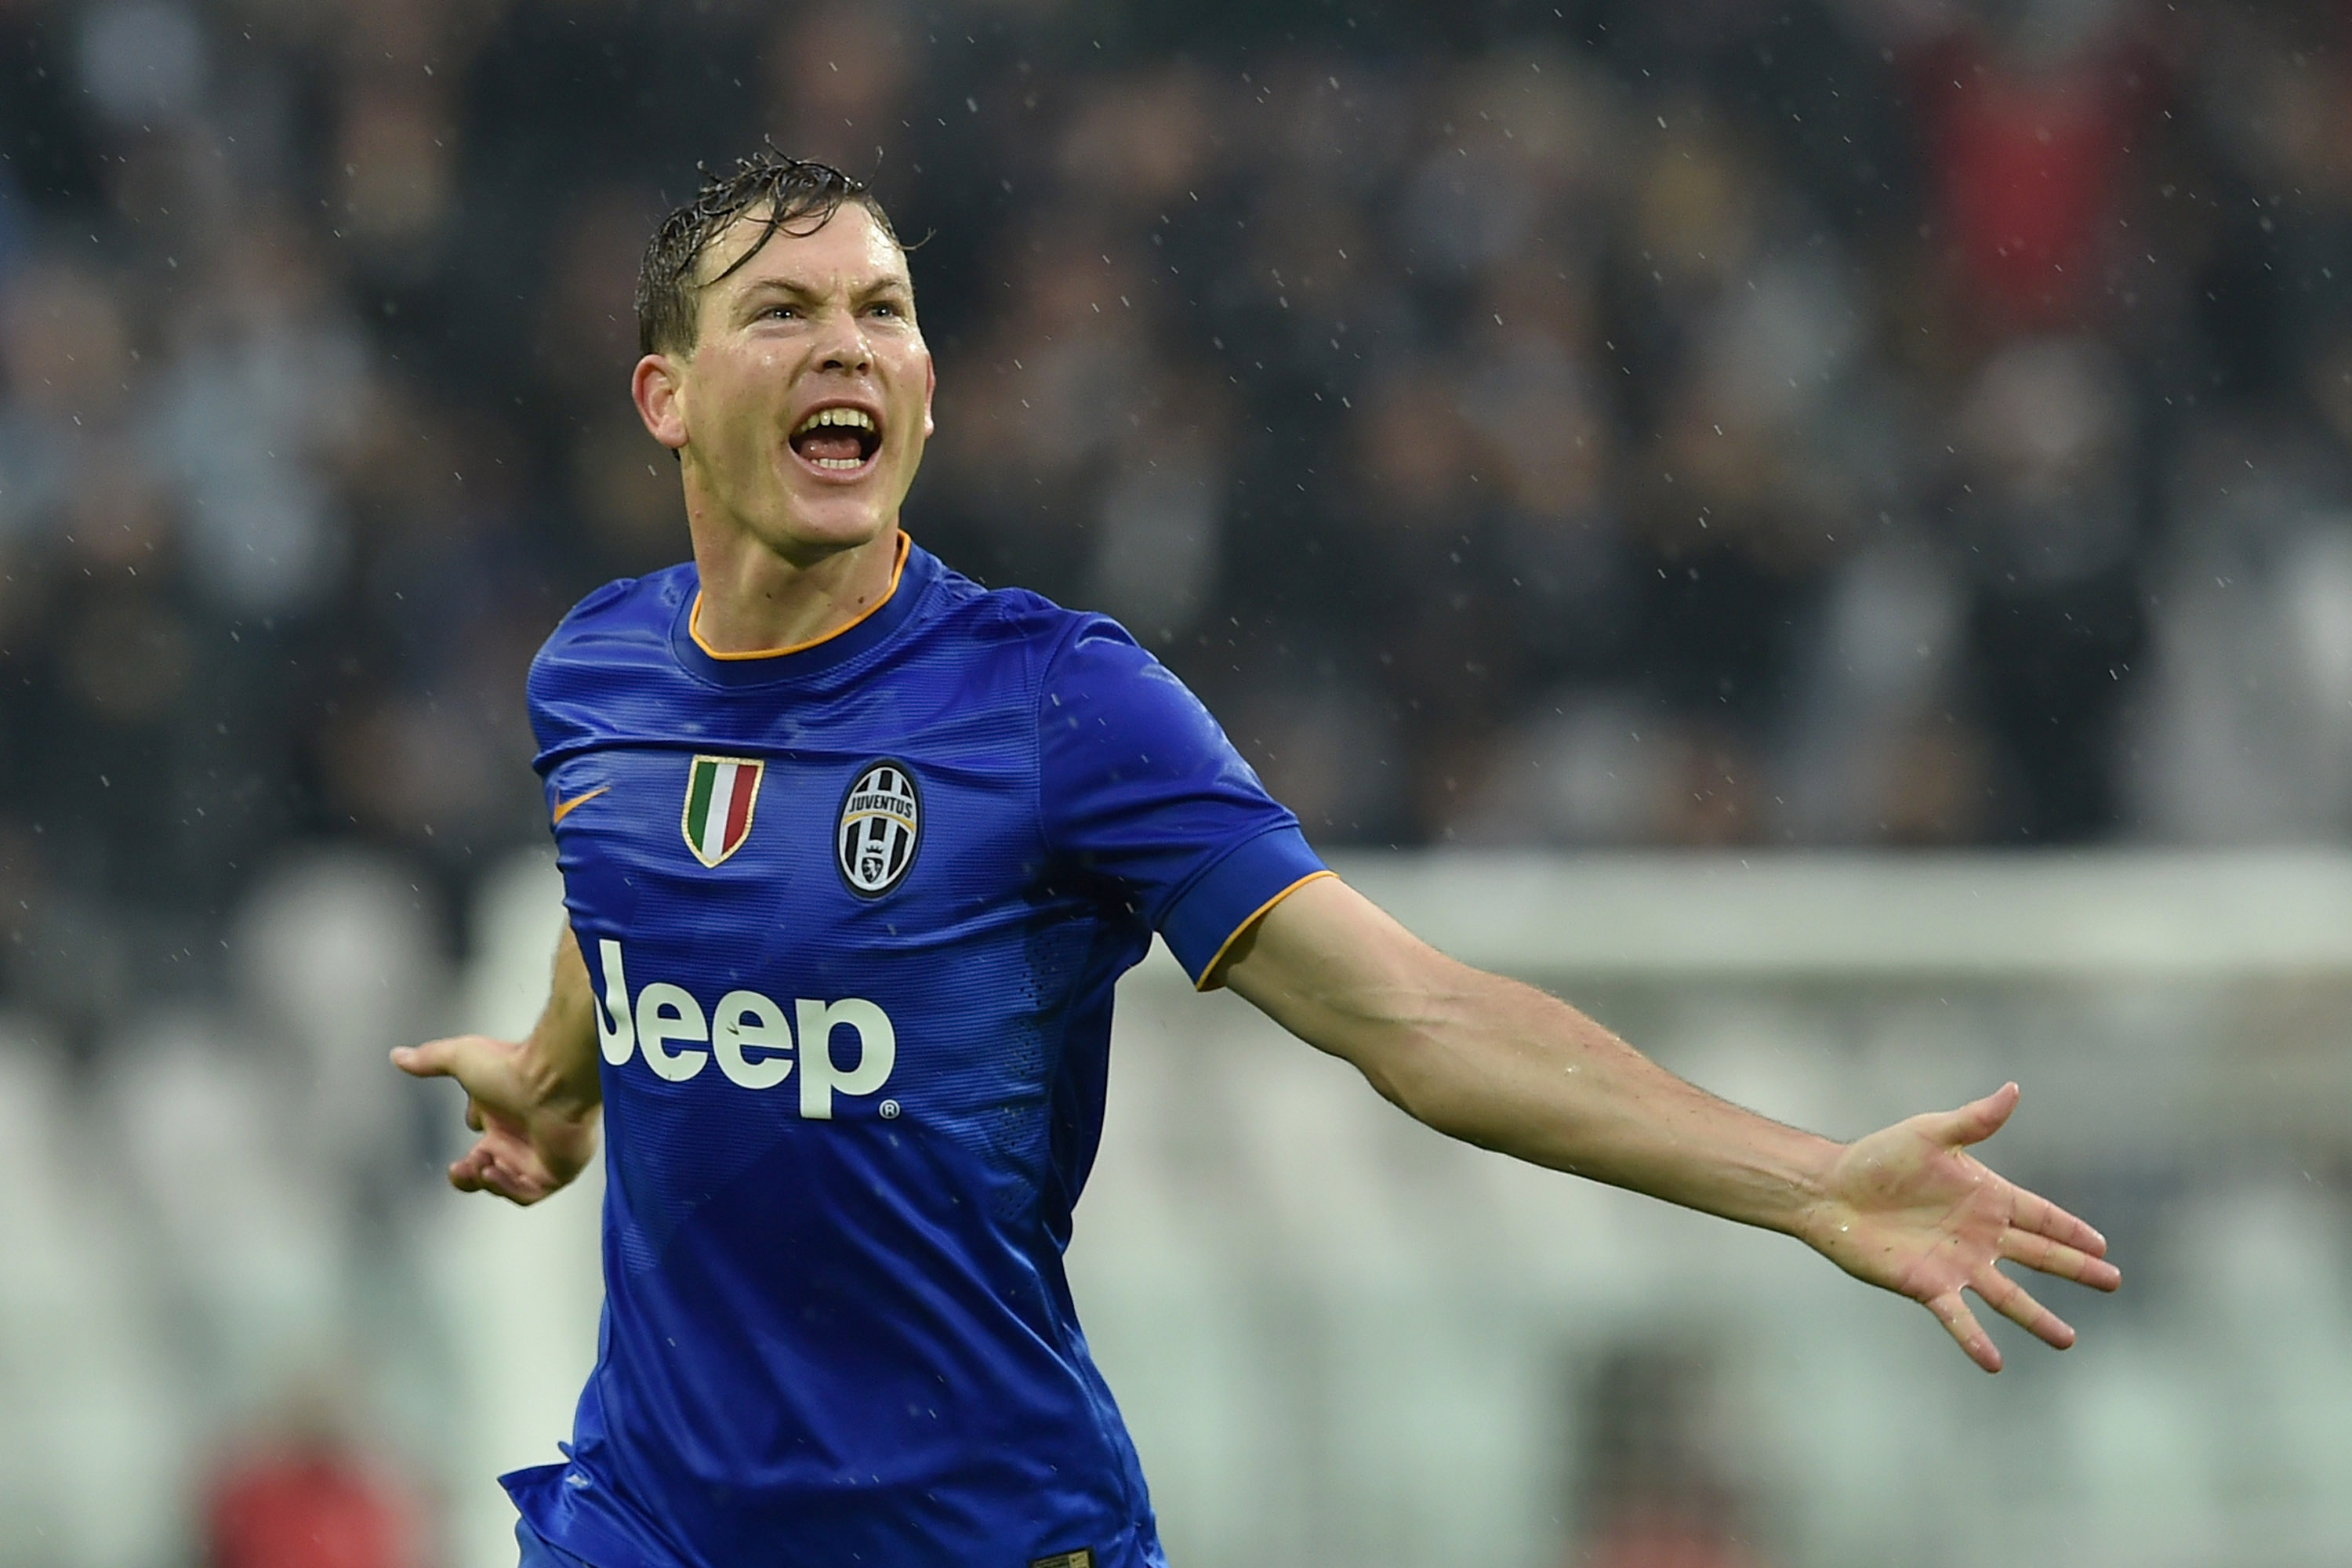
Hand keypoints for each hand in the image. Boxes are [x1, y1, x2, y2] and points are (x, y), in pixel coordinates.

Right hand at [391, 1034, 597, 1205]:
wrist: (552, 1078)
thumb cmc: (514, 1066)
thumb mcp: (462, 1057)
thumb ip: (430, 1059)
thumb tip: (399, 1055)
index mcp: (503, 1117)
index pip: (481, 1150)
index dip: (466, 1162)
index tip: (453, 1161)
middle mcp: (522, 1137)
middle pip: (490, 1171)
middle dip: (468, 1176)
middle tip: (460, 1169)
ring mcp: (540, 1155)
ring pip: (507, 1184)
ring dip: (486, 1181)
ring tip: (480, 1167)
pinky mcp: (557, 1169)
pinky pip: (529, 1194)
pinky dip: (508, 1189)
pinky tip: (495, 1172)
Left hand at [1806, 1082, 2120, 1371]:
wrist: (1830, 1190)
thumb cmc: (1877, 1157)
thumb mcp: (1930, 1134)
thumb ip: (1974, 1122)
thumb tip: (2013, 1089)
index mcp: (1984, 1197)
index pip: (2040, 1215)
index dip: (2070, 1229)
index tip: (2102, 1245)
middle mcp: (1978, 1235)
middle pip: (2038, 1255)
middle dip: (2075, 1269)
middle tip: (2112, 1281)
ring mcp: (1956, 1263)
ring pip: (2008, 1297)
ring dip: (2037, 1318)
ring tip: (2067, 1340)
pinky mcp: (1928, 1286)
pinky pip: (1959, 1317)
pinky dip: (1975, 1340)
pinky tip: (1994, 1362)